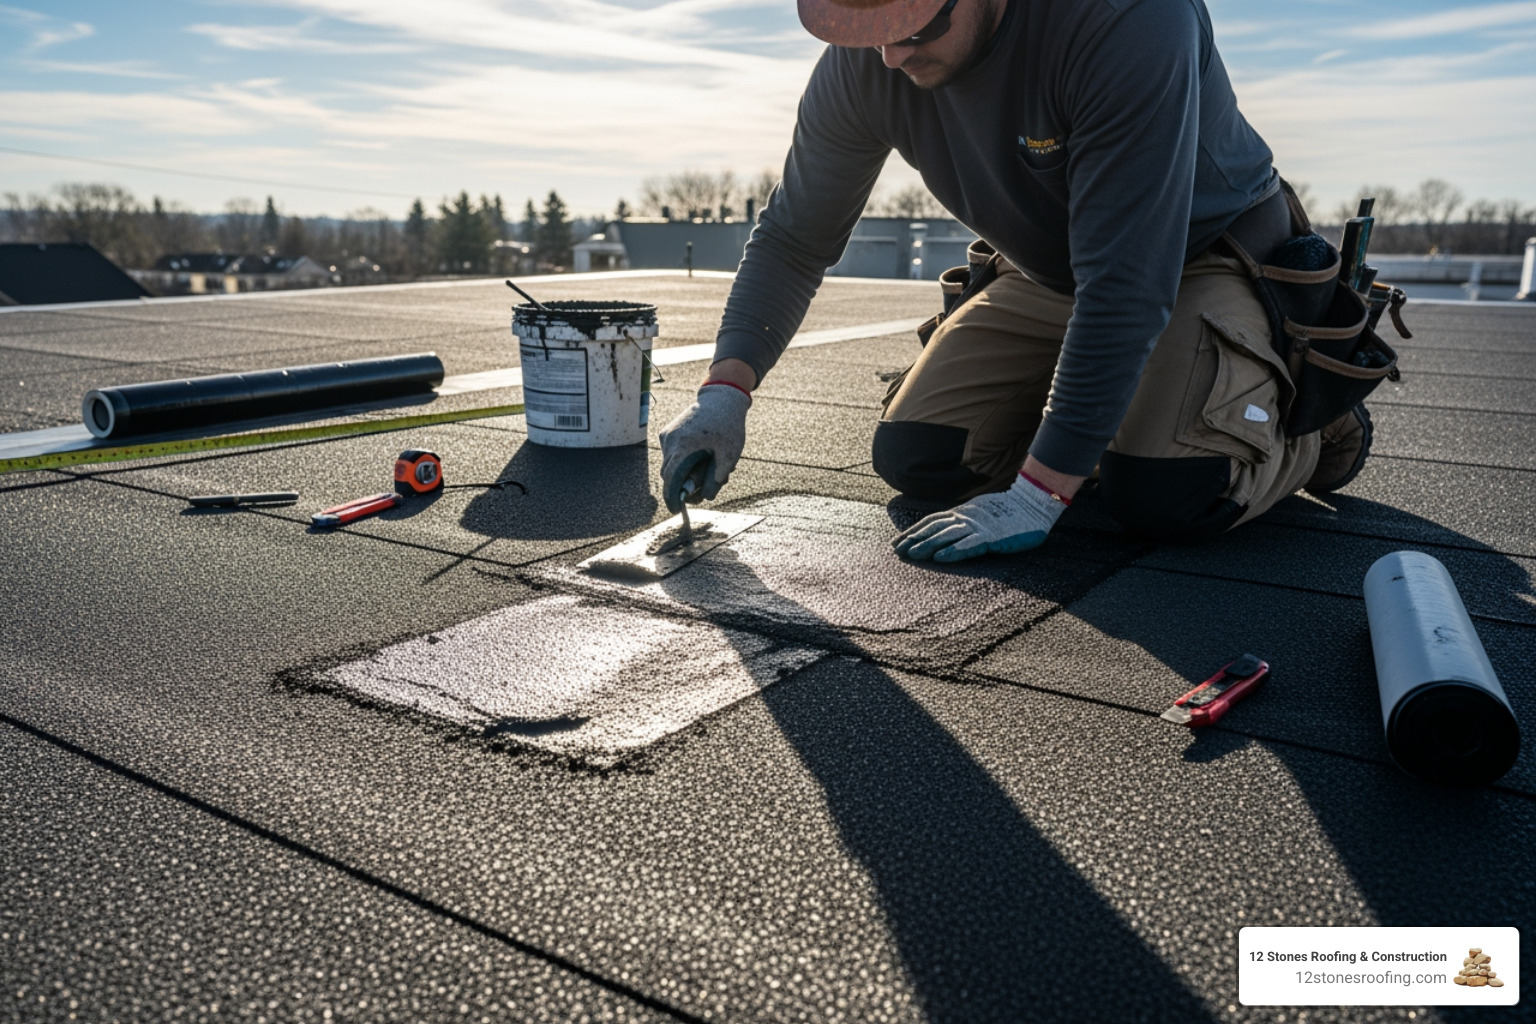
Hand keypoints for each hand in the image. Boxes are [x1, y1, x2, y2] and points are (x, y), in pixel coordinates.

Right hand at [658, 383, 751, 512]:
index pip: (670, 479)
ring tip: (708, 465)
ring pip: (670, 464)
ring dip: (684, 471)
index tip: (676, 509)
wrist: (721, 398)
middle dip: (682, 484)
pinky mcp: (669, 431)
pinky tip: (702, 454)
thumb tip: (705, 498)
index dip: (672, 497)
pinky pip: (671, 453)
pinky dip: (683, 459)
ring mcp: (667, 435)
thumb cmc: (728, 426)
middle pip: (669, 474)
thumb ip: (716, 479)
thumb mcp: (729, 455)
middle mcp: (670, 441)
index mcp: (683, 446)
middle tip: (703, 487)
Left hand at [893, 473, 1068, 562]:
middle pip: (934, 528)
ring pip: (947, 536)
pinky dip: (953, 551)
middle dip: (914, 539)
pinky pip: (969, 545)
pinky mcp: (992, 537)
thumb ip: (964, 521)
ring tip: (912, 554)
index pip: (931, 521)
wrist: (1034, 505)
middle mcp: (966, 518)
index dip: (913, 531)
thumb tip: (945, 530)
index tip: (897, 541)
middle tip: (897, 551)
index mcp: (962, 513)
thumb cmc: (1009, 513)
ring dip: (928, 545)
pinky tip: (940, 558)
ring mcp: (978, 527)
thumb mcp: (980, 513)